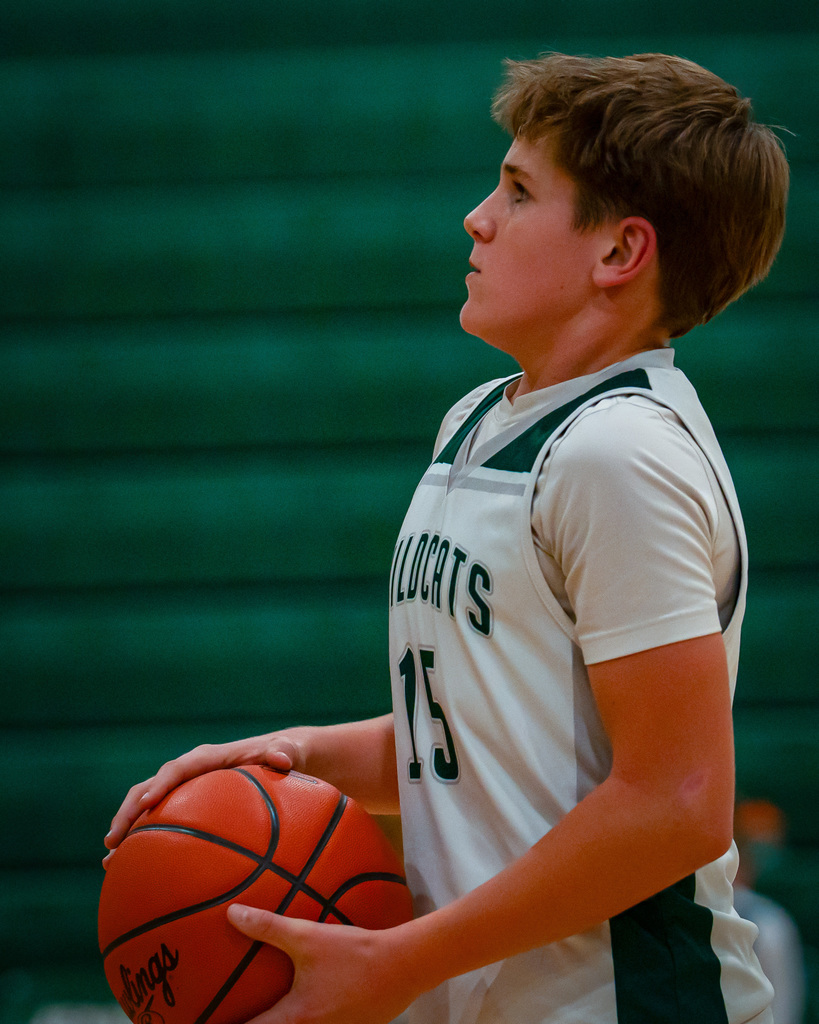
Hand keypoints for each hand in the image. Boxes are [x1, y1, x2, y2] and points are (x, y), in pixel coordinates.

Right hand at [102, 731, 307, 867]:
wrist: (284, 757)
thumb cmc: (285, 755)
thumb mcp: (289, 751)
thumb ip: (283, 752)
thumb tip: (281, 758)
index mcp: (210, 758)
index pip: (180, 768)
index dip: (161, 783)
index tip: (145, 803)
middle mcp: (192, 772)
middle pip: (151, 787)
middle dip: (129, 811)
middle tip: (112, 841)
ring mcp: (188, 790)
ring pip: (148, 807)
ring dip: (127, 829)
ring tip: (109, 860)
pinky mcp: (190, 807)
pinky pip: (162, 823)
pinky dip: (145, 843)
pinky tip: (133, 872)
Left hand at [227, 904, 419, 1023]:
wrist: (402, 967)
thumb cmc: (353, 953)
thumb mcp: (308, 936)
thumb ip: (269, 927)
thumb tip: (232, 914)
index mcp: (295, 1018)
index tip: (211, 1020)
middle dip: (256, 1023)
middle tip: (238, 1011)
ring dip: (280, 1021)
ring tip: (268, 1008)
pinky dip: (302, 1021)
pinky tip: (303, 1003)